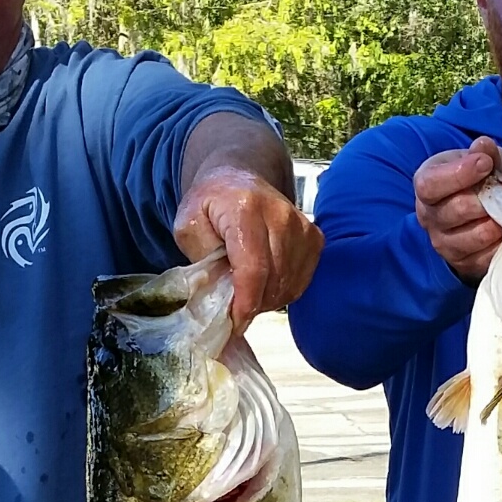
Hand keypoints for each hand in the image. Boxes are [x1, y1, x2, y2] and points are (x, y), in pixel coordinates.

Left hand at [174, 169, 322, 331]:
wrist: (238, 178)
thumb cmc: (210, 204)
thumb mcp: (187, 225)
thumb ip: (200, 258)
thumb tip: (220, 292)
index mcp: (245, 208)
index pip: (253, 268)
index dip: (245, 303)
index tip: (234, 323)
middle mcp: (280, 214)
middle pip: (273, 280)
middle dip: (253, 304)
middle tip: (233, 309)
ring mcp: (301, 226)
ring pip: (289, 284)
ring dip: (267, 299)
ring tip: (247, 292)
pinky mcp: (314, 237)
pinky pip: (301, 281)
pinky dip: (282, 291)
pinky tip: (265, 285)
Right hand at [415, 135, 501, 282]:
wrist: (484, 211)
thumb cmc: (481, 180)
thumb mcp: (486, 160)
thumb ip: (486, 152)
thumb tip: (484, 146)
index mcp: (426, 185)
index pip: (430, 185)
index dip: (459, 174)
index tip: (485, 164)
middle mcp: (428, 216)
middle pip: (455, 211)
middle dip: (486, 200)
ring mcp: (444, 244)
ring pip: (475, 236)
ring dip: (498, 222)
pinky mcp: (463, 263)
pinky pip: (487, 256)